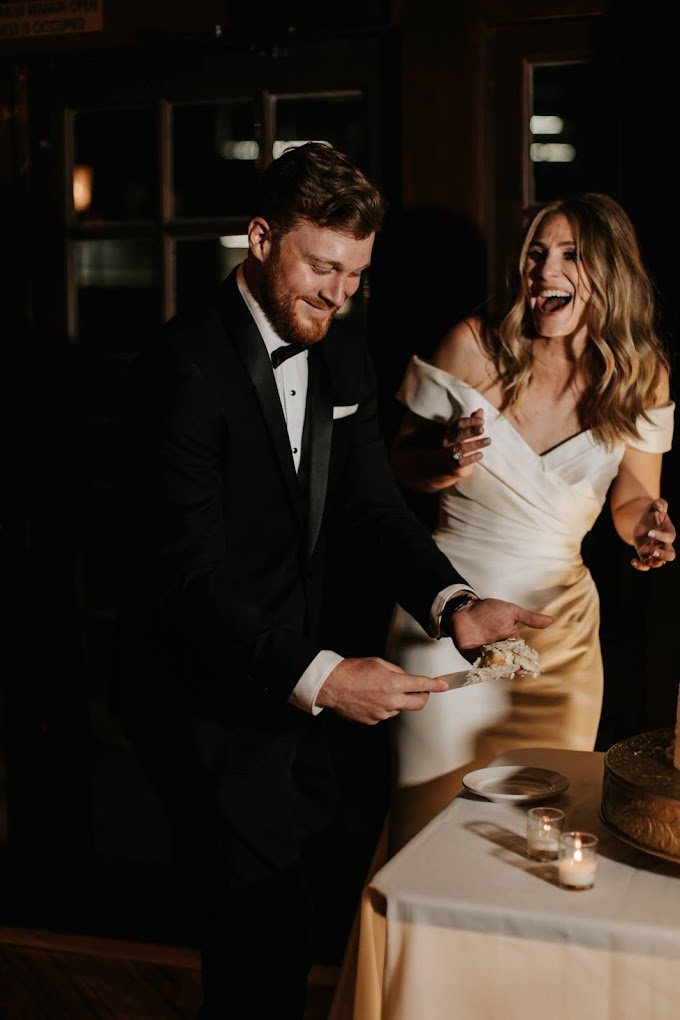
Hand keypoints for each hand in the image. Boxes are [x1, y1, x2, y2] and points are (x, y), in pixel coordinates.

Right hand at [316, 657, 448, 724]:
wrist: (332, 685)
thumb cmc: (352, 671)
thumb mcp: (378, 663)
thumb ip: (396, 671)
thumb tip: (405, 677)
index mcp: (394, 683)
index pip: (423, 685)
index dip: (436, 685)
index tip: (443, 685)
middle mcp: (391, 700)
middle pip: (418, 703)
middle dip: (423, 696)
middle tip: (420, 690)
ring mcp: (383, 713)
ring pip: (400, 708)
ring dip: (399, 700)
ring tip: (380, 690)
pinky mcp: (374, 720)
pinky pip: (386, 714)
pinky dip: (384, 707)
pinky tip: (371, 698)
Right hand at [443, 408, 489, 476]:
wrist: (447, 466)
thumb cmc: (458, 446)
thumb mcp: (465, 434)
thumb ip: (472, 422)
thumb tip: (480, 410)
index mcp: (451, 432)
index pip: (458, 424)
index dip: (470, 422)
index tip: (482, 421)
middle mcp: (449, 442)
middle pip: (459, 435)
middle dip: (471, 431)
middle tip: (483, 429)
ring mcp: (450, 454)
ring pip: (461, 447)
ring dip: (476, 443)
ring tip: (488, 441)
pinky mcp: (454, 465)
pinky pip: (462, 461)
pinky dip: (472, 457)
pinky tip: (481, 454)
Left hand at [447, 598, 552, 662]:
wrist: (465, 608)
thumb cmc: (489, 609)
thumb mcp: (511, 612)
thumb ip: (529, 618)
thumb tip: (551, 620)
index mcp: (510, 641)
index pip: (520, 654)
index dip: (524, 661)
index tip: (528, 665)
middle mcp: (499, 650)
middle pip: (508, 663)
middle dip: (513, 668)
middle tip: (518, 671)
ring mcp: (486, 654)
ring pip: (495, 667)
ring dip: (500, 671)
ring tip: (505, 673)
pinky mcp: (472, 656)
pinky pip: (479, 665)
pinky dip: (484, 669)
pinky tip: (489, 671)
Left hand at [631, 498, 675, 570]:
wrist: (643, 520)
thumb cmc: (653, 511)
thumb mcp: (656, 505)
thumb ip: (660, 504)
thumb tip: (660, 507)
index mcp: (669, 532)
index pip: (670, 538)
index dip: (661, 536)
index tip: (649, 532)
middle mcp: (664, 544)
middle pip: (670, 555)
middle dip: (662, 555)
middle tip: (652, 551)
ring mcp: (655, 551)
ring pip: (659, 563)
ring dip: (652, 561)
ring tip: (643, 553)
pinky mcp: (645, 555)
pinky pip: (646, 565)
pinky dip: (640, 566)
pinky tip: (633, 561)